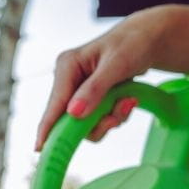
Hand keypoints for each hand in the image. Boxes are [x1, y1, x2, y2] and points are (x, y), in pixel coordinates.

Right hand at [34, 10, 163, 150]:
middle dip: (98, 121)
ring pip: (86, 124)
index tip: (39, 148)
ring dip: (110, 119)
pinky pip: (96, 120)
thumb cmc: (134, 43)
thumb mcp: (117, 64)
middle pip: (71, 119)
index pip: (55, 103)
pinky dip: (114, 116)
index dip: (47, 128)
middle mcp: (68, 81)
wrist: (149, 40)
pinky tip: (126, 101)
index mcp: (67, 66)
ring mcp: (78, 92)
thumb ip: (95, 89)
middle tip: (120, 112)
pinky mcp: (89, 99)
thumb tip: (74, 113)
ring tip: (128, 102)